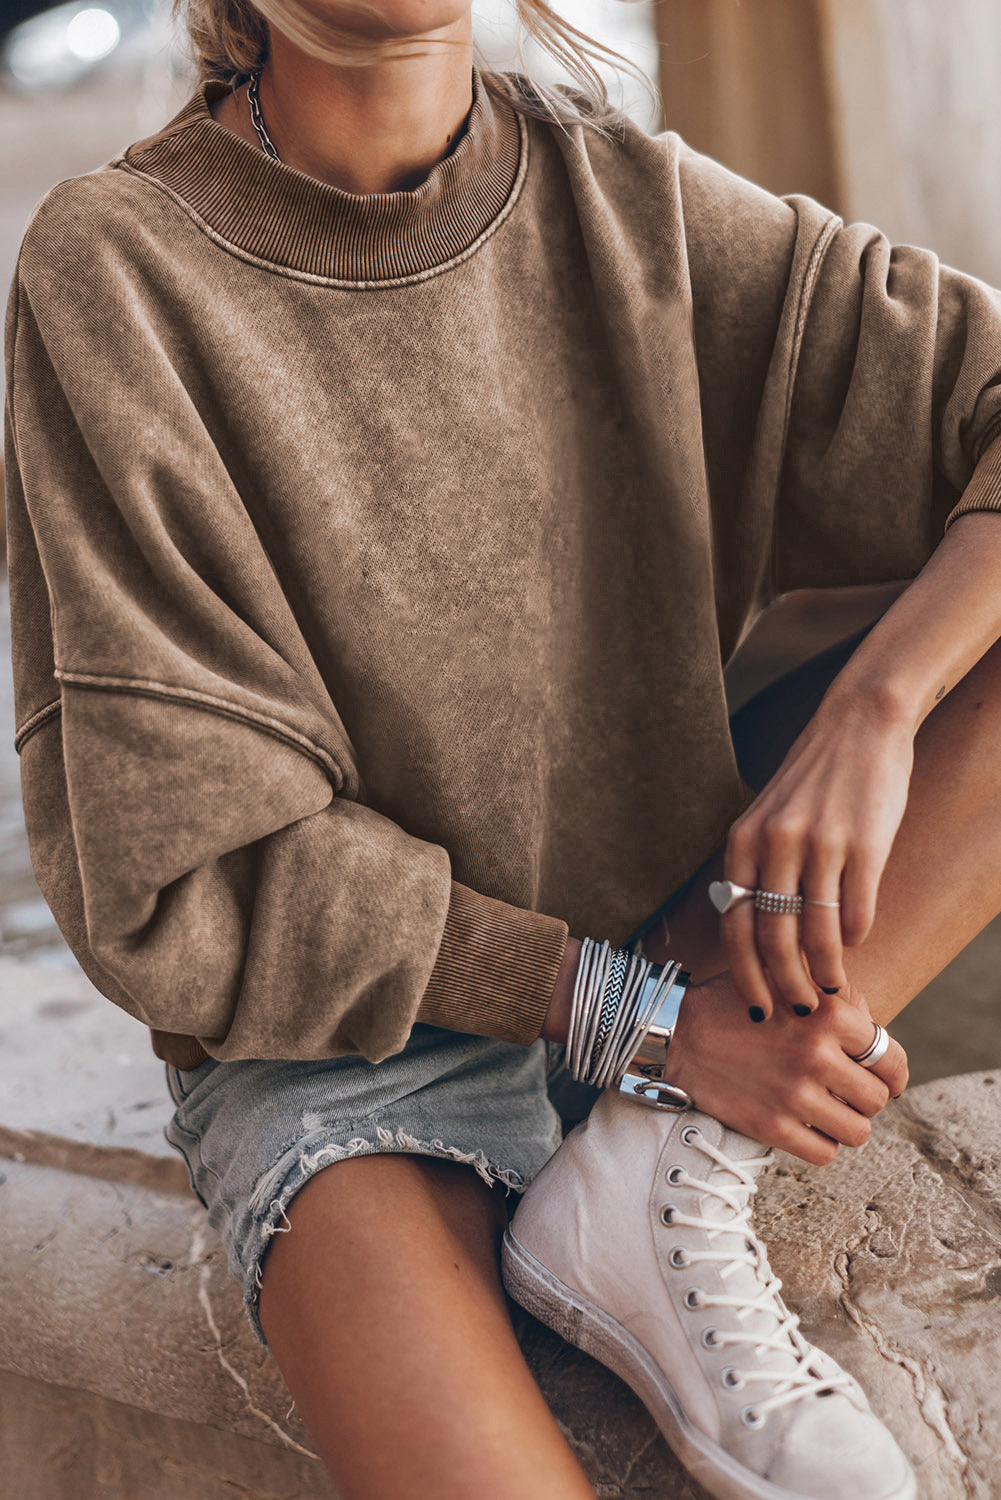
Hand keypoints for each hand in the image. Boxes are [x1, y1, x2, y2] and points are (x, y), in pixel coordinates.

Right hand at [662, 973, 908, 1165]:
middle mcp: (816, 1055)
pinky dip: (821, 1145)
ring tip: (828, 1111)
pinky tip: (806, 1127)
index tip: (885, 1080)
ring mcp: (795, 1095)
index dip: (893, 1073)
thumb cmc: (737, 1004)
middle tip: (846, 1093)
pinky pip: (825, 1154)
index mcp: (828, 1015)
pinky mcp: (771, 1127)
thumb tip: (876, 1030)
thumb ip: (837, 998)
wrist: (677, 1033)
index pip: (891, 1059)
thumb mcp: (788, 981)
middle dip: (865, 1098)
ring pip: (857, 1132)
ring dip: (847, 1124)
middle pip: (877, 1099)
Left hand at [722, 693, 913, 1015]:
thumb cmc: (813, 779)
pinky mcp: (865, 844)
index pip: (734, 924)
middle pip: (773, 939)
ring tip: (833, 990)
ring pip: (817, 934)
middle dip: (785, 986)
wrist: (859, 724)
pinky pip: (856, 911)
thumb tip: (756, 933)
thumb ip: (757, 867)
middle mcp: (775, 844)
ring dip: (825, 972)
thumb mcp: (767, 817)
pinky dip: (855, 937)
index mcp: (744, 841)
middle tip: (799, 1011)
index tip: (756, 1006)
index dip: (745, 974)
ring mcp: (820, 844)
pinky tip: (855, 942)